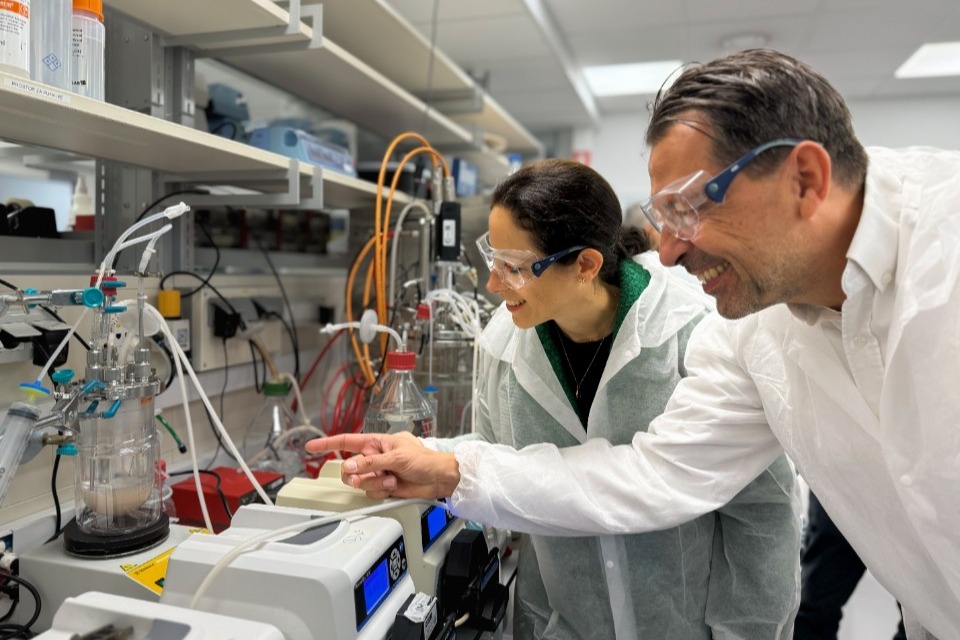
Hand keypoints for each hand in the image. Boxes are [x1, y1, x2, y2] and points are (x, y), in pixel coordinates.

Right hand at [305, 433, 460, 499]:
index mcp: (377, 443)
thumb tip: (350, 465)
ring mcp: (378, 474)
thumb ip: (371, 462)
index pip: (347, 441)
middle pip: (350, 468)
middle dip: (359, 474)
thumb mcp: (397, 457)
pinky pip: (370, 493)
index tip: (311, 446)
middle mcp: (374, 458)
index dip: (328, 444)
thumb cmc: (424, 460)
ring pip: (360, 483)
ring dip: (375, 483)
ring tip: (391, 480)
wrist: (438, 479)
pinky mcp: (383, 488)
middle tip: (371, 475)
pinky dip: (381, 491)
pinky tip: (394, 486)